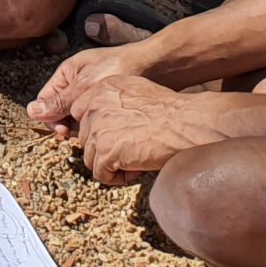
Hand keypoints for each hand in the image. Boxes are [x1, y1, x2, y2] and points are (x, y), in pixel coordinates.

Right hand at [29, 37, 161, 135]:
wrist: (155, 65)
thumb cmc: (119, 67)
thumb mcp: (85, 86)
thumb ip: (60, 101)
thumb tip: (31, 112)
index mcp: (66, 73)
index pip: (47, 100)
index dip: (51, 118)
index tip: (64, 132)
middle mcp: (77, 82)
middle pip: (62, 109)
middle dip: (69, 124)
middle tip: (82, 134)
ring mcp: (93, 91)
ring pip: (79, 114)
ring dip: (84, 125)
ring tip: (95, 132)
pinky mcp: (108, 99)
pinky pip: (95, 114)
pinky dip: (97, 123)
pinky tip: (106, 129)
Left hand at [64, 76, 239, 185]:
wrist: (186, 124)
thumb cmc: (170, 111)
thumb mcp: (136, 91)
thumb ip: (113, 100)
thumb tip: (103, 116)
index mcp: (102, 88)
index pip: (79, 111)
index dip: (95, 129)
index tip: (111, 138)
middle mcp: (94, 106)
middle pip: (84, 137)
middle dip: (104, 147)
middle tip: (128, 150)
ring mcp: (97, 129)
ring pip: (90, 157)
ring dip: (111, 164)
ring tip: (135, 160)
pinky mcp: (105, 151)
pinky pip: (100, 174)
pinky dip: (117, 178)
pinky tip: (135, 170)